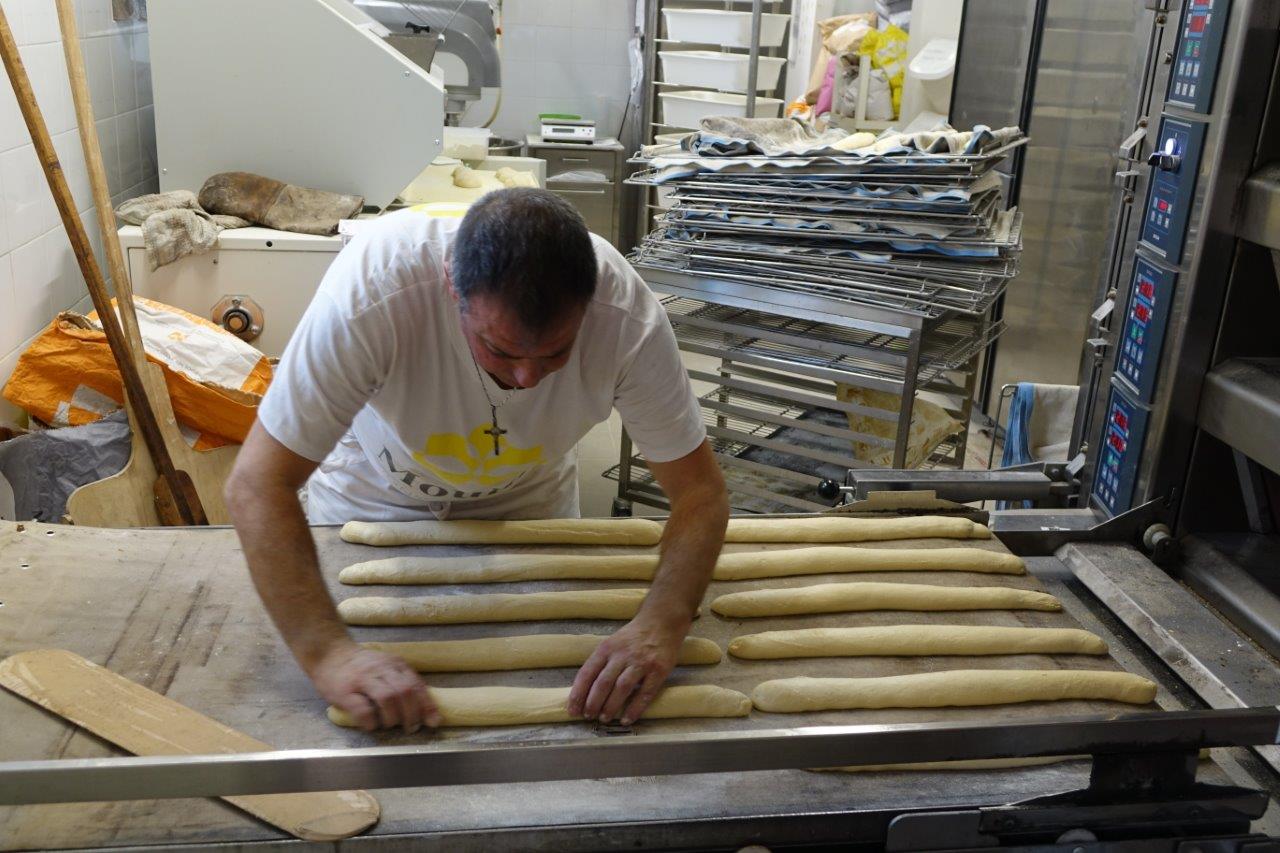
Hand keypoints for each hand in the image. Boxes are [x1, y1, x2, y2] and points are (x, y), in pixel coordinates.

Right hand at [310, 641, 440, 731]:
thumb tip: (425, 708)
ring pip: (388, 698)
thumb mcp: (385, 667)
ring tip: (390, 725)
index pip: (416, 684)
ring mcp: (363, 679)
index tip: (434, 721)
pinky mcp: (345, 691)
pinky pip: (363, 709)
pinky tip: (371, 725)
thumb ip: (402, 681)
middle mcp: (381, 669)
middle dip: (412, 714)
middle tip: (411, 728)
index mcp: (394, 664)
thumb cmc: (361, 666)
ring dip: (393, 718)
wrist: (329, 654)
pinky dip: (371, 721)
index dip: (427, 705)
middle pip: (405, 691)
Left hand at [568, 615, 686, 724]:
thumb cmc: (633, 636)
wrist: (661, 621)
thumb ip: (601, 663)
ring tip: (604, 718)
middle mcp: (622, 655)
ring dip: (611, 706)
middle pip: (603, 682)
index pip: (587, 673)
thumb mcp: (612, 643)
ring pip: (622, 688)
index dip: (578, 693)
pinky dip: (635, 708)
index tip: (573, 710)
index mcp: (607, 648)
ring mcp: (641, 662)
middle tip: (588, 716)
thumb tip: (584, 690)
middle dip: (593, 703)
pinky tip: (627, 719)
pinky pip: (645, 693)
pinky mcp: (658, 670)